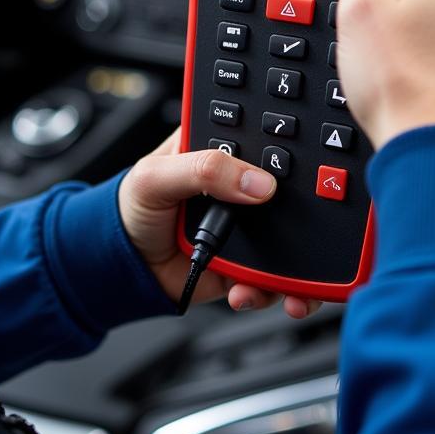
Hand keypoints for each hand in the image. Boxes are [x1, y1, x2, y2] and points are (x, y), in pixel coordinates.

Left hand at [119, 130, 321, 318]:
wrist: (126, 264)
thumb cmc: (133, 207)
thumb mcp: (155, 176)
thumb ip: (201, 170)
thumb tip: (257, 182)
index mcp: (222, 149)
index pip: (265, 140)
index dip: (288, 149)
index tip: (304, 168)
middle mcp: (242, 185)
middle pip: (292, 191)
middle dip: (308, 211)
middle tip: (300, 227)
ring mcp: (250, 225)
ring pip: (294, 236)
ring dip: (298, 262)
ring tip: (283, 281)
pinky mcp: (250, 261)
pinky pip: (277, 277)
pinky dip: (276, 290)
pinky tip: (249, 292)